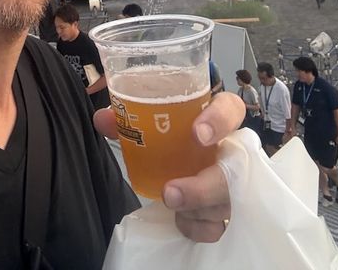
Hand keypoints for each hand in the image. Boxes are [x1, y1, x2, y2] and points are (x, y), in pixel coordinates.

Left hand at [95, 91, 244, 241]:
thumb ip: (129, 116)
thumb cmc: (174, 130)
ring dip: (195, 208)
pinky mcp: (228, 209)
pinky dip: (196, 227)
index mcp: (217, 117)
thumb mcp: (155, 117)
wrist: (190, 153)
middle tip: (170, 192)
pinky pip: (218, 226)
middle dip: (203, 187)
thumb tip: (103, 119)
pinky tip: (179, 219)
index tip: (198, 135)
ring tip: (169, 203)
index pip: (230, 110)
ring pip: (226, 203)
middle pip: (233, 170)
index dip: (219, 121)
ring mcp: (234, 182)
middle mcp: (231, 148)